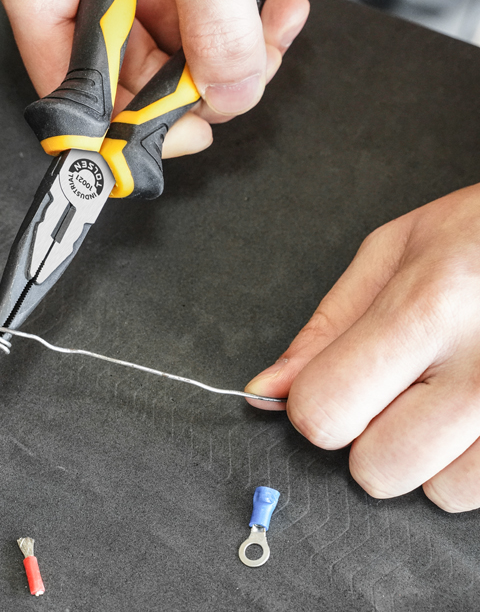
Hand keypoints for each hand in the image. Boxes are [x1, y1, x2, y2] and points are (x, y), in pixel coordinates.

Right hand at [0, 0, 317, 157]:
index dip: (137, 122)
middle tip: (263, 54)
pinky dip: (231, 1)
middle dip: (208, 69)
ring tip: (284, 3)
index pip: (76, 92)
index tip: (195, 127)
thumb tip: (230, 94)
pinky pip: (181, 3)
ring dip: (232, 34)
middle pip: (131, 71)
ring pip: (167, 41)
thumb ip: (218, 25)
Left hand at [245, 184, 479, 511]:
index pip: (325, 409)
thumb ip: (326, 327)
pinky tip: (472, 413)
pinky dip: (468, 462)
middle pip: (375, 467)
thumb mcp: (392, 253)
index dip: (314, 402)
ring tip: (445, 391)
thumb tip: (267, 390)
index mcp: (426, 309)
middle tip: (397, 386)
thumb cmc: (479, 235)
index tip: (331, 384)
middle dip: (368, 435)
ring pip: (436, 491)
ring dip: (426, 452)